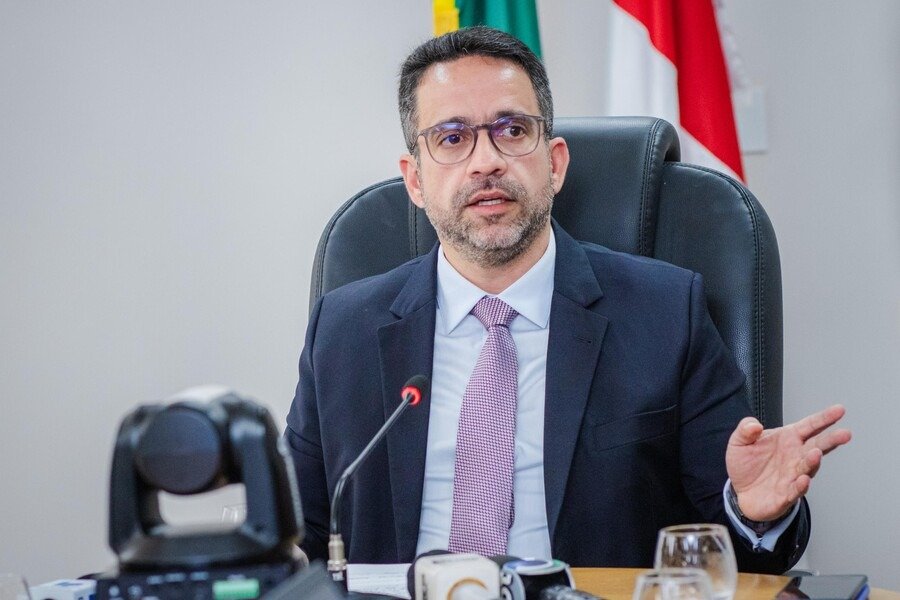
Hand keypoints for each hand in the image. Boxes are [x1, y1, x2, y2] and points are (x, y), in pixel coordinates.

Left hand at [725, 404, 851, 520]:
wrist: (740, 491)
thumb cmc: (746, 464)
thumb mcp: (739, 442)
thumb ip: (745, 430)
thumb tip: (753, 424)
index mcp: (788, 439)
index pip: (809, 426)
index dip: (824, 418)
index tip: (840, 410)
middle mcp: (795, 456)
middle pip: (818, 445)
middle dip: (831, 439)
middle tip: (844, 433)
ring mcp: (793, 475)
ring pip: (808, 467)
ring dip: (813, 461)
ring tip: (816, 452)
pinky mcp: (786, 494)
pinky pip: (795, 490)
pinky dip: (800, 486)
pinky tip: (803, 479)